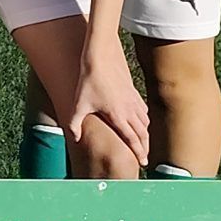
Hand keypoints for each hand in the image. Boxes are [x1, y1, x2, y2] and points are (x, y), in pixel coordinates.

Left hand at [70, 41, 150, 165]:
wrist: (101, 57)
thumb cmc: (89, 80)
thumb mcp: (79, 104)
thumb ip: (75, 124)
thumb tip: (75, 138)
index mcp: (118, 115)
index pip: (132, 139)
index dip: (139, 152)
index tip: (143, 162)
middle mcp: (130, 110)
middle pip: (143, 133)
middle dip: (144, 147)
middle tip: (144, 158)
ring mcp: (133, 100)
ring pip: (145, 122)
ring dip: (145, 134)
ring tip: (143, 143)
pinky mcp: (133, 92)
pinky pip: (143, 110)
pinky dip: (144, 120)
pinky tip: (141, 121)